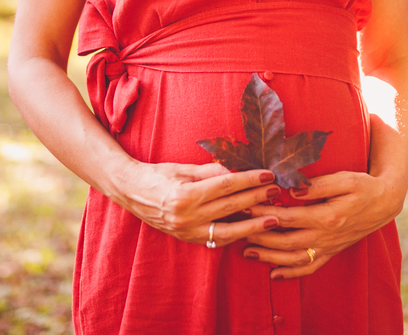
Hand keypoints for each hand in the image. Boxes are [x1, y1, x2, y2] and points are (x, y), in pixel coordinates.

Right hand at [112, 162, 282, 246]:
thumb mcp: (183, 168)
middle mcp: (186, 216)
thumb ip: (210, 171)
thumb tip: (236, 171)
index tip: (267, 175)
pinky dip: (235, 235)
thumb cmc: (156, 175)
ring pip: (228, 230)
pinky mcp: (187, 238)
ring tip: (273, 219)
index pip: (226, 186)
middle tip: (276, 191)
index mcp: (185, 195)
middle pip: (230, 206)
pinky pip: (216, 239)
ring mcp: (186, 231)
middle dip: (256, 199)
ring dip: (252, 225)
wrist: (130, 191)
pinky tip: (251, 230)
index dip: (249, 180)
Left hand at [242, 170, 406, 278]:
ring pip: (294, 258)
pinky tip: (273, 273)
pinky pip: (309, 267)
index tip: (246, 205)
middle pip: (286, 241)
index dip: (265, 212)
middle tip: (238, 230)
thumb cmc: (363, 186)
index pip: (288, 217)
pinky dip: (291, 273)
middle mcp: (326, 236)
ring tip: (247, 252)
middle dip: (260, 236)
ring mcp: (328, 246)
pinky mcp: (331, 252)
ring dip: (269, 256)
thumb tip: (293, 190)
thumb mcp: (344, 179)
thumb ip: (318, 185)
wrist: (384, 203)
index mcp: (327, 216)